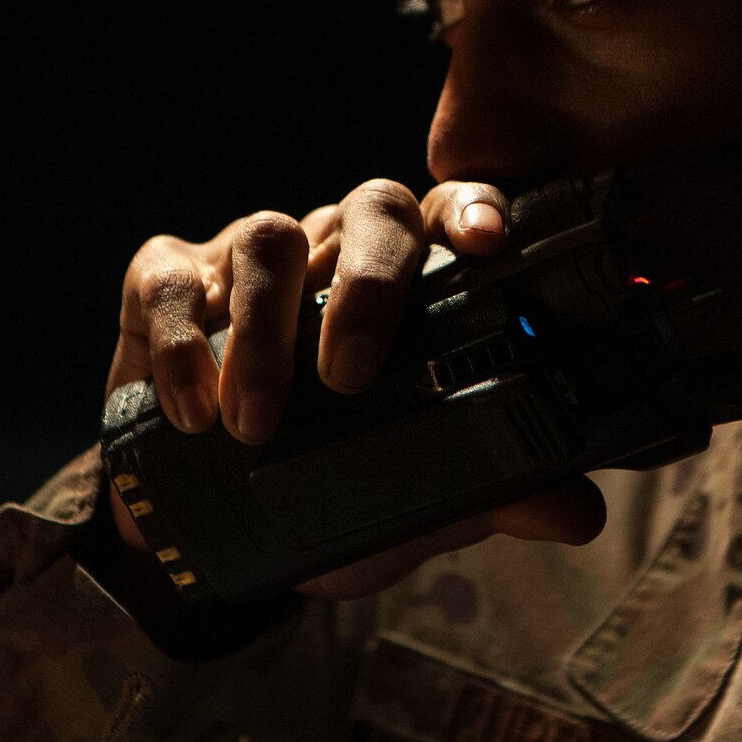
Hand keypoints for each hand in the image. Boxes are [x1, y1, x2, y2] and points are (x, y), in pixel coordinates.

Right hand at [103, 179, 605, 599]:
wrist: (196, 532)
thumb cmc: (320, 489)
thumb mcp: (408, 503)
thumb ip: (485, 494)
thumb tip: (578, 513)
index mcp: (408, 283)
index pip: (452, 214)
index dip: (474, 210)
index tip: (487, 241)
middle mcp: (335, 250)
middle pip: (370, 209)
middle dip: (367, 283)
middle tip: (348, 376)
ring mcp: (247, 255)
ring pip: (270, 238)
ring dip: (264, 335)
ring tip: (256, 425)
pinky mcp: (164, 279)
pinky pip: (170, 282)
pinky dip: (181, 347)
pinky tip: (193, 412)